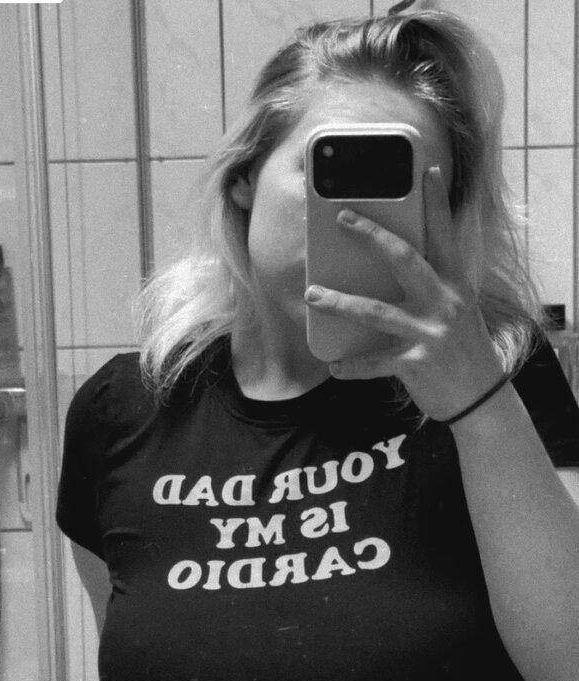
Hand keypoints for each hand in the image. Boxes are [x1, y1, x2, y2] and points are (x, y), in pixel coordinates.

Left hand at [304, 166, 504, 420]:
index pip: (444, 235)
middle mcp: (444, 303)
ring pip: (377, 312)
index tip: (425, 170)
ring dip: (340, 303)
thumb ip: (431, 287)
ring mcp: (430, 334)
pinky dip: (352, 366)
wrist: (481, 398)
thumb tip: (389, 265)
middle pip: (405, 259)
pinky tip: (333, 366)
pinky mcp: (416, 365)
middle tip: (341, 217)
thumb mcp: (456, 311)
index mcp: (455, 285)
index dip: (436, 202)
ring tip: (312, 294)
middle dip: (371, 236)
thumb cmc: (462, 349)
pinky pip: (375, 363)